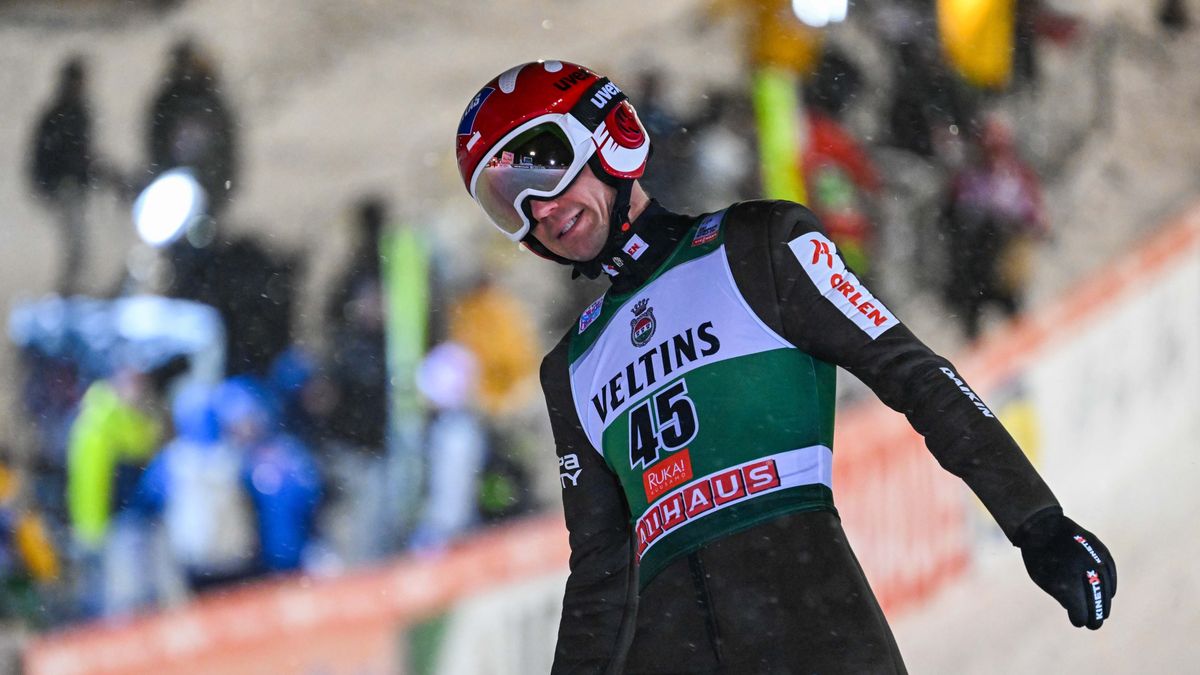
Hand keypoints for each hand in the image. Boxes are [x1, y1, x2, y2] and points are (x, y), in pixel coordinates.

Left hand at [1016, 509, 1116, 628]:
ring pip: (1107, 589)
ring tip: (1103, 612)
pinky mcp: (1102, 550)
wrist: (1043, 524)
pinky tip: (1109, 594)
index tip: (1078, 622)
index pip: (1080, 611)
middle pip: (1096, 602)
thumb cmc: (1038, 556)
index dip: (1079, 619)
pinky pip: (1110, 572)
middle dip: (1095, 616)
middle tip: (1094, 625)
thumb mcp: (1042, 579)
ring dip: (1105, 603)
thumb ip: (1061, 596)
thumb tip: (1078, 611)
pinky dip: (1111, 585)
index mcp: (1066, 583)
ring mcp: (1095, 559)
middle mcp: (1085, 572)